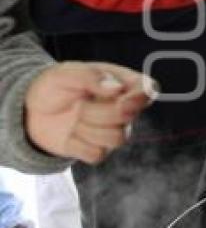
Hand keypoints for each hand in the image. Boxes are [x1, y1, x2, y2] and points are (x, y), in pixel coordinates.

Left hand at [24, 62, 157, 163]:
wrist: (34, 111)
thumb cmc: (56, 86)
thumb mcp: (66, 72)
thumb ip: (91, 75)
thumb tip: (117, 89)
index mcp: (123, 83)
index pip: (149, 90)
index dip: (140, 97)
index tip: (119, 98)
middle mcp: (125, 108)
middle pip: (128, 117)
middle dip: (98, 112)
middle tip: (80, 105)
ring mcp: (114, 130)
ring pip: (117, 138)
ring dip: (88, 129)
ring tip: (76, 119)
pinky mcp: (99, 150)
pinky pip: (97, 154)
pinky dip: (78, 145)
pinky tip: (72, 135)